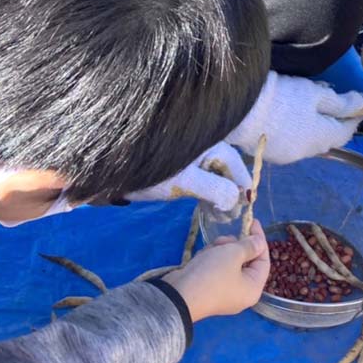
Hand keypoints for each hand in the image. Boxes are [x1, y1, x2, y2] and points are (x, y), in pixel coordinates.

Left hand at [122, 142, 250, 211]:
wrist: (115, 172)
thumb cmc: (151, 173)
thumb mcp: (185, 183)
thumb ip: (214, 189)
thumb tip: (237, 199)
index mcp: (209, 144)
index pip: (235, 165)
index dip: (243, 187)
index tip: (247, 207)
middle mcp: (205, 148)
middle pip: (227, 171)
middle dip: (231, 195)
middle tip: (229, 218)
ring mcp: (194, 159)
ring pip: (216, 178)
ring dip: (220, 198)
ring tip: (218, 218)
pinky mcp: (183, 170)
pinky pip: (204, 181)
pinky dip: (209, 195)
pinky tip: (208, 210)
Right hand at [163, 221, 269, 321]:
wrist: (178, 294)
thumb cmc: (212, 274)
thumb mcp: (233, 254)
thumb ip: (249, 245)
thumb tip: (259, 242)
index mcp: (253, 289)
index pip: (264, 260)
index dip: (259, 239)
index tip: (252, 222)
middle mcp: (241, 293)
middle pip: (246, 261)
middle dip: (234, 246)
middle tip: (224, 241)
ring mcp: (224, 292)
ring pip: (229, 263)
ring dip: (220, 252)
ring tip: (211, 250)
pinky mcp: (209, 289)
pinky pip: (216, 269)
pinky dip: (210, 260)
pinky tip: (202, 257)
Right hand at [226, 71, 362, 163]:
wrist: (240, 108)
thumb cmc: (282, 97)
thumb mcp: (314, 93)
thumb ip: (339, 102)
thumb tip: (361, 104)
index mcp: (322, 137)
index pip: (347, 132)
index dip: (353, 118)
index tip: (356, 104)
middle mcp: (307, 152)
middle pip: (327, 138)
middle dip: (333, 123)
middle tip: (332, 103)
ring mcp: (287, 156)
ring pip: (308, 143)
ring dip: (313, 129)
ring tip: (308, 110)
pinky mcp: (270, 155)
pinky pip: (291, 145)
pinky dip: (296, 133)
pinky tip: (289, 120)